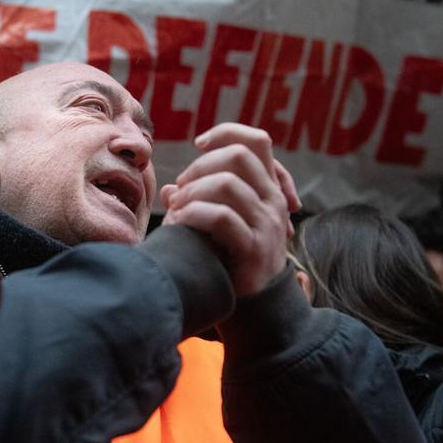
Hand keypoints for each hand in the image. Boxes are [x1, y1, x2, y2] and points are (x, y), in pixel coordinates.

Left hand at [161, 123, 300, 296]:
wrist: (255, 308)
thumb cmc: (231, 258)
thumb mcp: (218, 223)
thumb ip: (199, 201)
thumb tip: (169, 190)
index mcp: (268, 188)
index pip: (256, 141)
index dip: (226, 133)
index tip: (199, 144)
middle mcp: (273, 200)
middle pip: (238, 156)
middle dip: (201, 166)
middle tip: (182, 189)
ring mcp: (267, 223)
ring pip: (228, 183)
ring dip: (193, 192)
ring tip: (179, 210)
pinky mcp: (255, 248)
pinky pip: (222, 217)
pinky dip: (195, 215)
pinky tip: (183, 223)